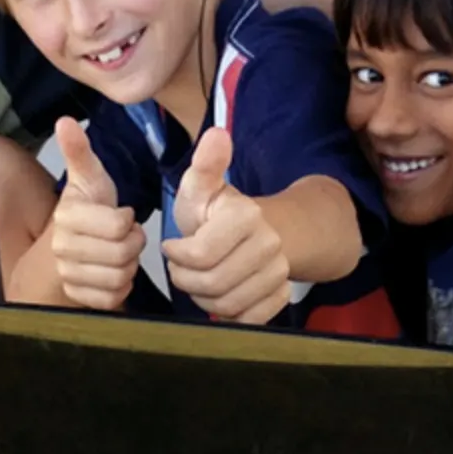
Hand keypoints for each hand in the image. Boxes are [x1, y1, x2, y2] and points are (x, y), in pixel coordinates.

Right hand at [51, 117, 144, 310]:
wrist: (70, 243)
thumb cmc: (88, 207)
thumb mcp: (89, 177)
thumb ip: (78, 150)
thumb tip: (65, 121)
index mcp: (67, 216)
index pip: (118, 226)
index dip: (129, 221)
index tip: (124, 216)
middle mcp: (62, 247)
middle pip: (122, 253)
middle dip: (133, 244)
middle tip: (126, 235)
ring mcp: (68, 274)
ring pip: (119, 277)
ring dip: (128, 266)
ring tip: (121, 253)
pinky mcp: (78, 297)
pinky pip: (113, 298)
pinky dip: (121, 288)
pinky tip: (115, 272)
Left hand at [163, 127, 290, 324]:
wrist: (262, 231)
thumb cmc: (219, 212)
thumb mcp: (202, 187)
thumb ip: (205, 165)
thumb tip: (216, 134)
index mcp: (247, 215)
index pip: (200, 255)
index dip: (177, 257)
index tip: (172, 247)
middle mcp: (270, 244)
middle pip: (213, 284)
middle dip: (186, 279)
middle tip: (181, 267)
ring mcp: (279, 273)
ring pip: (228, 305)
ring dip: (203, 298)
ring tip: (197, 278)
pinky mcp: (280, 296)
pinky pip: (247, 319)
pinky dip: (227, 313)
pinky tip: (219, 294)